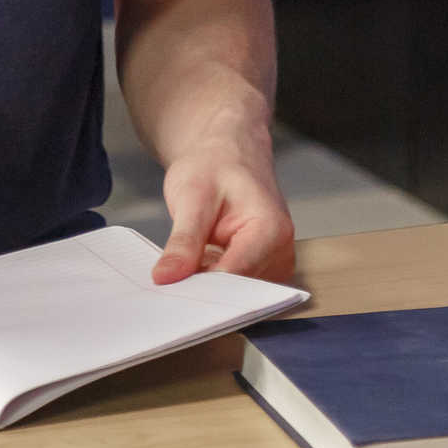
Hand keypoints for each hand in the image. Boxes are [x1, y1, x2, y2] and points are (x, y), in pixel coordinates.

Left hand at [152, 136, 295, 284]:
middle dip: (200, 291)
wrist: (229, 153)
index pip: (235, 278)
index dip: (200, 289)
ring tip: (181, 266)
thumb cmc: (215, 165)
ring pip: (234, 295)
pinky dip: (210, 282)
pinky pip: (234, 289)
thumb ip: (183, 240)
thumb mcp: (192, 196)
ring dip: (204, 288)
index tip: (168, 294)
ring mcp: (274, 264)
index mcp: (271, 231)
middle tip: (165, 283)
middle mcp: (281, 252)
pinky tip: (193, 267)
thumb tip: (166, 278)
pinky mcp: (262, 270)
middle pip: (237, 291)